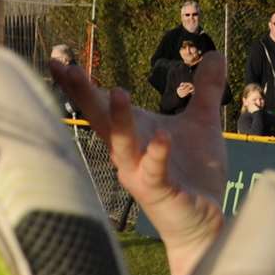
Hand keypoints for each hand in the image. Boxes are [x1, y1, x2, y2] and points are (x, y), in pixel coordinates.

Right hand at [53, 52, 228, 274]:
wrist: (205, 221)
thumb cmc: (196, 173)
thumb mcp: (202, 123)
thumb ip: (205, 90)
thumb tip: (216, 53)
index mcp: (131, 134)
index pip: (99, 105)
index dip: (78, 85)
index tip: (58, 61)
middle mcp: (125, 153)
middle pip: (99, 120)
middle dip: (83, 95)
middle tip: (66, 68)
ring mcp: (139, 173)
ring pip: (122, 144)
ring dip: (119, 120)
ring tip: (119, 92)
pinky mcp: (159, 191)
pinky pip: (154, 170)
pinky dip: (156, 152)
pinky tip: (162, 134)